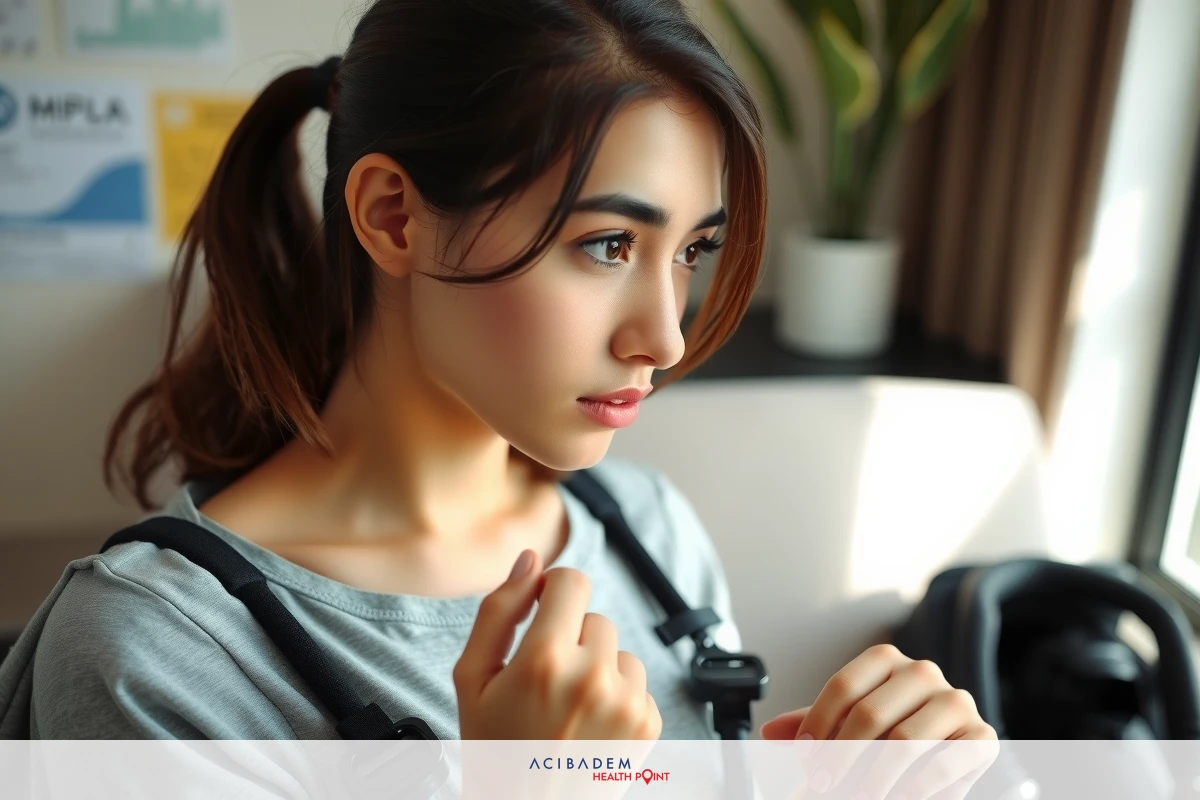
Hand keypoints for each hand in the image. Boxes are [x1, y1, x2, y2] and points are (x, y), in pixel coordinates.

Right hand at [453, 549, 662, 739]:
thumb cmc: (494, 749)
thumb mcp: (472, 678)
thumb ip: (499, 611)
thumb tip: (530, 560)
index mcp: (545, 660)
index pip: (573, 581)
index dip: (553, 593)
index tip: (541, 615)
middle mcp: (593, 677)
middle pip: (594, 617)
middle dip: (571, 638)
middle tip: (544, 682)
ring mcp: (626, 703)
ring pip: (619, 650)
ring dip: (597, 667)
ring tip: (567, 707)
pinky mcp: (648, 724)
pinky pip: (637, 682)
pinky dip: (617, 696)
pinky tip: (588, 725)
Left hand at [761, 644, 997, 798]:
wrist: (942, 757)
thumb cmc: (887, 736)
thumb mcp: (845, 726)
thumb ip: (809, 725)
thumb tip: (768, 732)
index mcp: (887, 659)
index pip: (844, 686)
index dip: (818, 724)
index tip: (806, 758)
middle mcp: (924, 672)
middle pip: (870, 713)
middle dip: (840, 758)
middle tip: (823, 786)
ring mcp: (956, 701)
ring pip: (903, 741)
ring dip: (871, 779)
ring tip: (854, 797)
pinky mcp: (982, 737)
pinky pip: (939, 765)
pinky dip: (909, 789)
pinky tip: (891, 798)